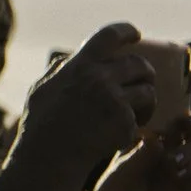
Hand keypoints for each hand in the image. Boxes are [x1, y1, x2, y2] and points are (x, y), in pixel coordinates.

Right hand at [18, 24, 155, 175]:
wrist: (49, 158)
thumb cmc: (42, 126)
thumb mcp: (42, 90)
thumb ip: (60, 71)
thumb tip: (70, 56)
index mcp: (79, 66)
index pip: (109, 35)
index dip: (127, 31)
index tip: (136, 34)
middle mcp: (99, 78)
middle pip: (139, 64)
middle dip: (145, 72)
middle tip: (142, 82)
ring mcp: (114, 100)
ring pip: (148, 90)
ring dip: (145, 99)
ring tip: (136, 110)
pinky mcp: (125, 121)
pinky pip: (142, 115)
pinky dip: (137, 122)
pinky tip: (124, 130)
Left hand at [82, 111, 190, 190]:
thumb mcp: (122, 170)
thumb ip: (142, 155)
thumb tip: (159, 139)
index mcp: (148, 137)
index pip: (167, 116)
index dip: (177, 109)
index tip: (178, 112)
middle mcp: (167, 146)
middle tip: (190, 127)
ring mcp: (180, 162)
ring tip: (173, 163)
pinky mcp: (188, 181)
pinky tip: (178, 174)